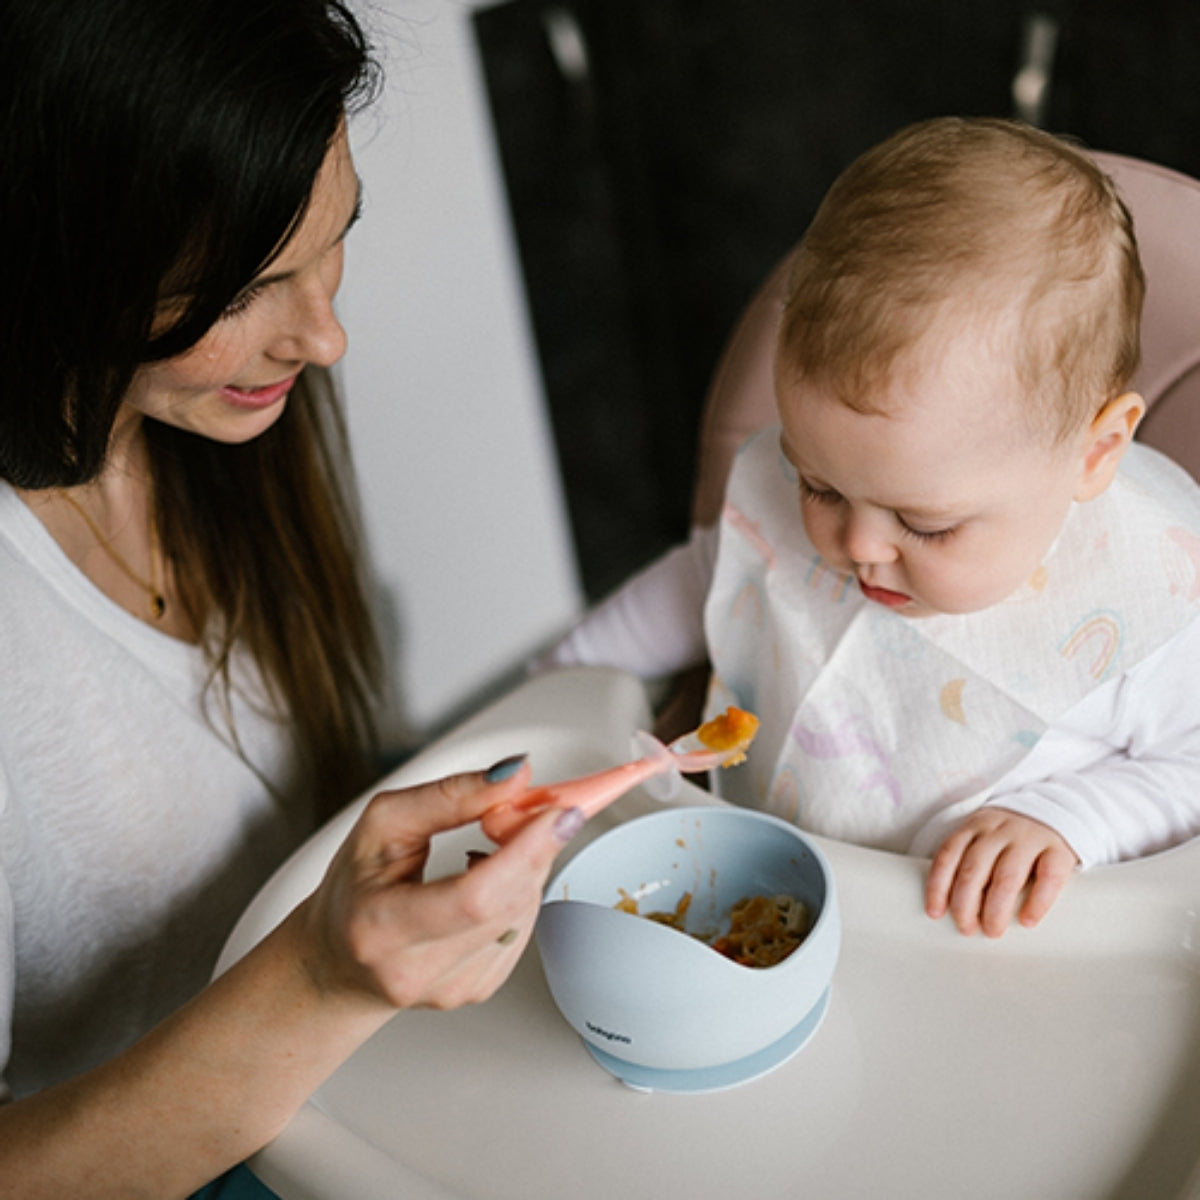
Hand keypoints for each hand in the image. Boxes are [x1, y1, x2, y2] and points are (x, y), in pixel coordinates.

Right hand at [296, 761, 581, 1011]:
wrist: (337, 960)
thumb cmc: (354, 890)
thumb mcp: (383, 824)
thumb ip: (450, 795)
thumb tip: (512, 775)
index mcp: (381, 927)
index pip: (474, 897)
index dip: (525, 851)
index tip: (556, 814)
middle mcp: (415, 969)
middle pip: (508, 903)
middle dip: (536, 846)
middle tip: (532, 810)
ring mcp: (450, 989)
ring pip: (523, 913)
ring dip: (526, 867)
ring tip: (491, 846)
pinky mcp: (476, 991)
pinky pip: (522, 930)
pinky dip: (518, 893)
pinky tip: (488, 882)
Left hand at [925, 808, 1078, 937]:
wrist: (1058, 809)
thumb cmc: (1012, 838)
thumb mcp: (985, 838)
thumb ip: (970, 863)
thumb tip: (954, 909)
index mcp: (975, 826)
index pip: (948, 854)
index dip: (938, 885)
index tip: (934, 913)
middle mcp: (999, 831)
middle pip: (974, 868)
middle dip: (965, 904)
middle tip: (966, 929)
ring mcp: (1030, 838)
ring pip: (1007, 876)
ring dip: (995, 908)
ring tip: (992, 931)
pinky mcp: (1060, 850)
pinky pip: (1048, 877)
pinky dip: (1036, 902)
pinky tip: (1027, 921)